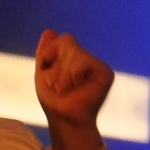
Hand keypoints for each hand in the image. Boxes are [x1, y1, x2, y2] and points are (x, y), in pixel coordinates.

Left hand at [34, 29, 111, 149]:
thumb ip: (46, 52)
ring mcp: (99, 66)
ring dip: (63, 74)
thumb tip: (49, 30)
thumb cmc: (54, 102)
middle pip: (68, 42)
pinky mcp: (106, 73)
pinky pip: (82, 61)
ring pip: (74, 51)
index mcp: (76, 59)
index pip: (64, 39)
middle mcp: (89, 60)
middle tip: (59, 86)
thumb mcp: (44, 73)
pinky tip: (77, 88)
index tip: (46, 70)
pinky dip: (72, 75)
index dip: (50, 53)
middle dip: (56, 65)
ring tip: (67, 90)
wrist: (63, 119)